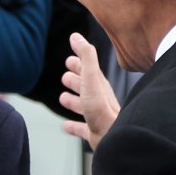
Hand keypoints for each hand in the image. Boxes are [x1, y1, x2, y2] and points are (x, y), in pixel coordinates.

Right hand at [59, 32, 120, 149]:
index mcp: (99, 84)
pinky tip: (66, 126)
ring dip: (73, 101)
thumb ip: (85, 55)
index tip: (71, 56)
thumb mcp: (91, 77)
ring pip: (83, 106)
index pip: (88, 69)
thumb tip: (76, 36)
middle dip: (75, 79)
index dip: (79, 62)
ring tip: (63, 98)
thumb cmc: (101, 108)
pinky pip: (81, 128)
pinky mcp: (94, 133)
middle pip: (86, 87)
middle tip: (65, 75)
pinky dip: (73, 125)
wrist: (113, 138)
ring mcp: (96, 117)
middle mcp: (99, 99)